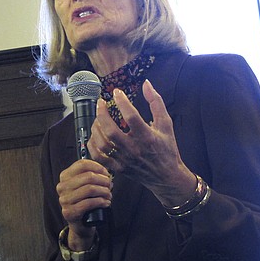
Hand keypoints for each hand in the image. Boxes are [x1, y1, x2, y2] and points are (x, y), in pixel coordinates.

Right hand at [56, 158, 111, 248]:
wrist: (80, 223)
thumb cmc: (85, 201)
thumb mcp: (86, 186)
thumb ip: (92, 175)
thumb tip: (106, 172)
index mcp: (65, 176)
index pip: (82, 164)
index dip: (97, 167)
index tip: (106, 173)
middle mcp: (62, 187)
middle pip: (88, 176)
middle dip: (103, 180)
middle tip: (110, 186)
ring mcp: (64, 200)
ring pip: (90, 189)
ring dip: (104, 192)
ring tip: (109, 195)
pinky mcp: (69, 212)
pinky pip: (89, 203)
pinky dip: (101, 202)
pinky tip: (106, 203)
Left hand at [88, 80, 196, 206]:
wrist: (166, 177)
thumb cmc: (167, 149)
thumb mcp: (166, 124)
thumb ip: (156, 102)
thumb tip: (146, 84)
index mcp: (148, 137)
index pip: (131, 117)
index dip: (122, 102)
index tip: (116, 92)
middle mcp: (134, 149)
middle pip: (111, 131)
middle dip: (102, 114)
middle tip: (100, 103)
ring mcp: (124, 160)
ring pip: (102, 144)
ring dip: (96, 128)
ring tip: (97, 118)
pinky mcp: (118, 168)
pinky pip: (99, 157)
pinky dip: (92, 145)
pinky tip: (94, 135)